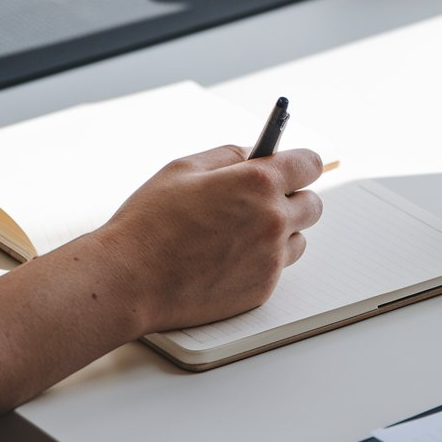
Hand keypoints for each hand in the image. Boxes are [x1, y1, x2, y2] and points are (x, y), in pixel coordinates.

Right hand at [88, 145, 323, 334]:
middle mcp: (273, 220)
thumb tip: (255, 153)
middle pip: (312, 204)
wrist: (129, 280)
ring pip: (298, 238)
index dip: (299, 164)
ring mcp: (271, 258)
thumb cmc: (150, 222)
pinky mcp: (263, 288)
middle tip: (261, 201)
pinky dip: (261, 261)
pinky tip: (227, 258)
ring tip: (239, 233)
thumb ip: (229, 156)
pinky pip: (278, 268)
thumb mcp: (184, 168)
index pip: (310, 164)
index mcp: (258, 183)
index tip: (291, 167)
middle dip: (292, 198)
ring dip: (280, 233)